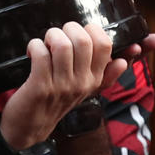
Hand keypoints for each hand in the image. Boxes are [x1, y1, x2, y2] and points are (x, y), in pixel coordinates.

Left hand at [0, 22, 125, 148]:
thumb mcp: (85, 90)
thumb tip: (124, 62)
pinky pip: (40, 54)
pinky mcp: (40, 86)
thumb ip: (106, 75)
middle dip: (68, 29)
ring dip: (51, 36)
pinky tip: (32, 52)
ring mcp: (62, 86)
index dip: (92, 29)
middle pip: (84, 40)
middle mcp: (81, 83)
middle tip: (58, 37)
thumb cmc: (56, 101)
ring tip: (45, 44)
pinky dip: (34, 46)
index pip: (105, 45)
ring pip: (62, 45)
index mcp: (94, 79)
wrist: (30, 126)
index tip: (80, 32)